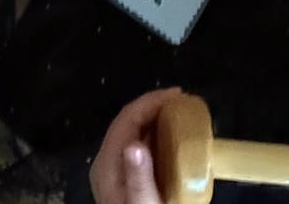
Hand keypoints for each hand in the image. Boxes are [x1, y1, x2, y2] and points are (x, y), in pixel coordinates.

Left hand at [89, 89, 179, 203]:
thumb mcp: (142, 203)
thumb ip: (138, 177)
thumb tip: (136, 146)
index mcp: (106, 164)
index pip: (127, 118)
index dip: (151, 101)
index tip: (177, 95)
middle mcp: (106, 163)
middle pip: (128, 121)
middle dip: (154, 106)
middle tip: (182, 101)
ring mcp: (113, 170)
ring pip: (132, 132)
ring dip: (155, 120)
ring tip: (180, 115)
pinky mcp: (123, 178)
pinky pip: (138, 146)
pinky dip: (155, 137)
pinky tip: (172, 141)